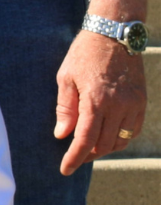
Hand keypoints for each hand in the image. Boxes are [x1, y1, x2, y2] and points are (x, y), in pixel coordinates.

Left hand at [55, 28, 145, 172]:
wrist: (114, 34)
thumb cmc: (84, 54)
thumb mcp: (66, 78)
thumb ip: (65, 108)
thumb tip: (62, 134)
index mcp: (95, 100)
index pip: (85, 140)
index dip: (74, 158)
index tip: (65, 170)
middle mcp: (118, 105)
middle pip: (104, 144)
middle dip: (88, 155)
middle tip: (74, 157)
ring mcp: (133, 104)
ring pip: (121, 140)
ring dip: (104, 149)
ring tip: (89, 148)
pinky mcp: (142, 101)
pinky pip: (133, 129)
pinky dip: (120, 138)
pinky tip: (108, 137)